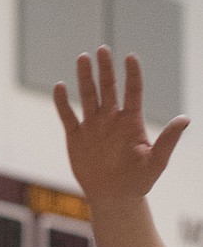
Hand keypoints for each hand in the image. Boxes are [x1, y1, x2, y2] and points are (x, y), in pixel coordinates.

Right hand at [54, 48, 187, 206]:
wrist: (114, 197)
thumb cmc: (139, 180)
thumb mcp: (157, 161)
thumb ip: (168, 139)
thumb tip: (185, 118)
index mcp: (131, 122)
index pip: (132, 92)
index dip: (132, 74)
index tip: (130, 57)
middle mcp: (111, 119)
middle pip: (108, 88)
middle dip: (105, 69)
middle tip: (103, 49)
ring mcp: (93, 126)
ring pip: (87, 96)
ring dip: (85, 77)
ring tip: (83, 57)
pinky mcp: (76, 136)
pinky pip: (67, 115)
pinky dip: (62, 102)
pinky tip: (60, 87)